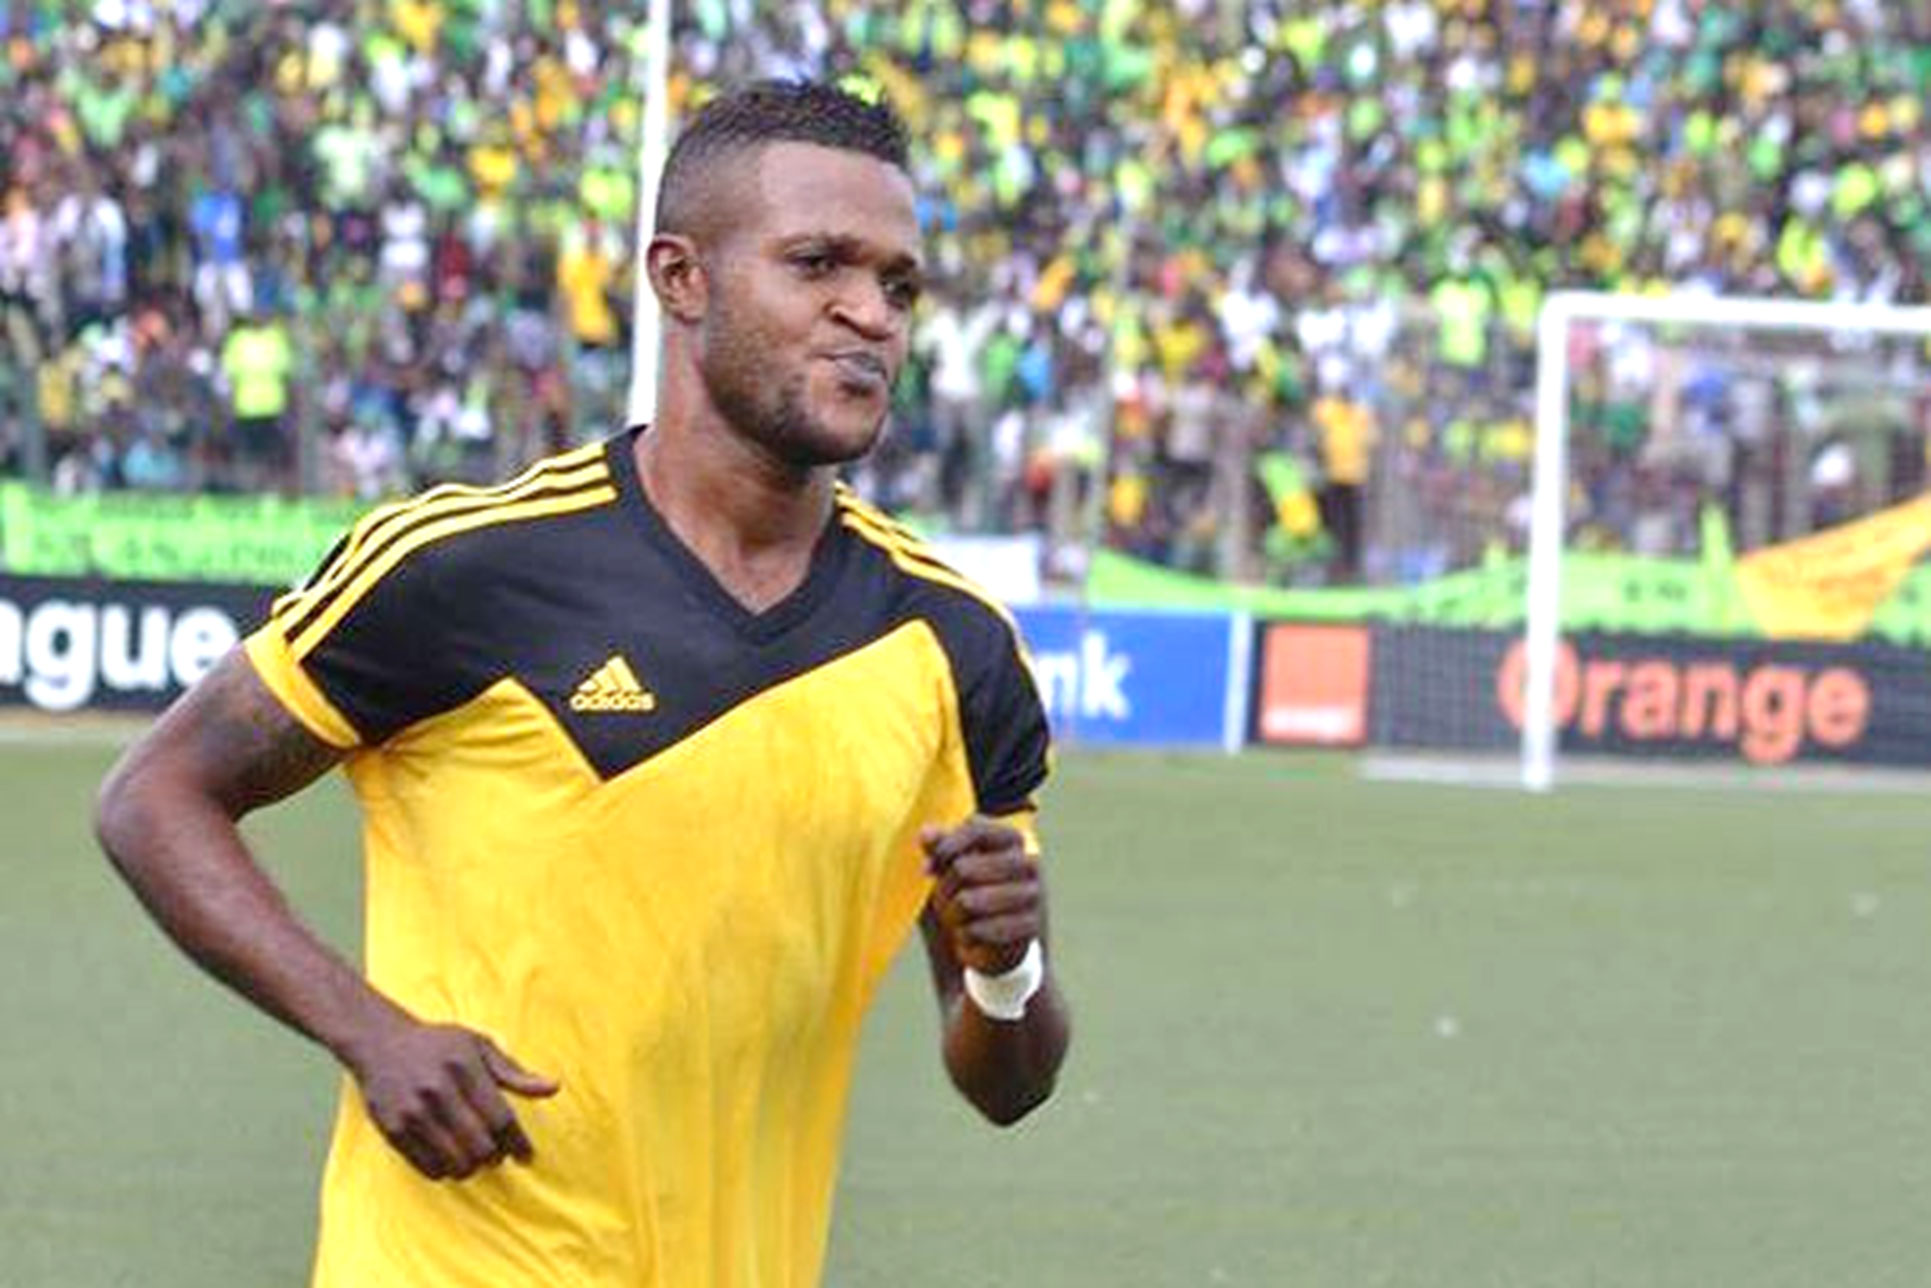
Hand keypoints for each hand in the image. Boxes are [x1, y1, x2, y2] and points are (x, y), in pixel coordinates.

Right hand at [340, 1012, 559, 1180]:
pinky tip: (452, 1158)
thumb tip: (554, 1088)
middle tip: (499, 1154)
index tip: (528, 1156)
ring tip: (476, 1157)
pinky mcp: (392, 1131)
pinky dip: (447, 1171)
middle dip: (496, 1156)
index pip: (500, 1118)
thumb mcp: (479, 1046)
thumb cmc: (438, 1045)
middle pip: (480, 1145)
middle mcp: (437, 1092)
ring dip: (473, 1167)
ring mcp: (412, 1113)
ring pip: (455, 1162)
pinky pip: (429, 1168)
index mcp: (464, 1068)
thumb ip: (514, 1072)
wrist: (380, 1043)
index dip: (519, 1143)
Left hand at [921, 815, 1044, 975]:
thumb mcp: (949, 868)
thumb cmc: (967, 896)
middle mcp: (1029, 862)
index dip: (944, 848)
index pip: (975, 828)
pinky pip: (978, 930)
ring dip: (952, 916)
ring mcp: (1033, 895)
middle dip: (943, 890)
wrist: (992, 945)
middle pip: (963, 869)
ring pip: (967, 902)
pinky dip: (965, 936)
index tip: (928, 867)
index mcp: (1011, 840)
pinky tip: (972, 936)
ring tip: (958, 920)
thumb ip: (939, 847)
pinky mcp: (1029, 927)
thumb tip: (926, 833)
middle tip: (947, 902)